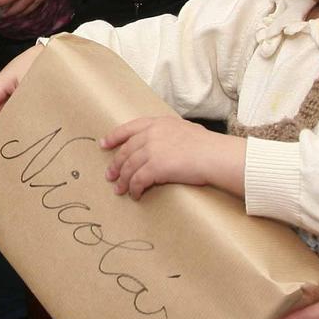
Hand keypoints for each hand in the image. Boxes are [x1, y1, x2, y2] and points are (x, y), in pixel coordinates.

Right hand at [0, 44, 42, 135]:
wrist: (52, 54)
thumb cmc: (39, 65)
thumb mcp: (29, 87)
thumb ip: (20, 106)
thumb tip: (17, 124)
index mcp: (1, 84)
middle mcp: (3, 88)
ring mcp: (11, 90)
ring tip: (4, 139)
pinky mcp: (19, 93)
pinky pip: (9, 108)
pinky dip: (8, 119)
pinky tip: (15, 129)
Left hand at [102, 116, 243, 198]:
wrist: (214, 155)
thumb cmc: (206, 145)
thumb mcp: (185, 129)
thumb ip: (170, 133)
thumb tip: (168, 141)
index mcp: (158, 123)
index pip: (129, 128)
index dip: (114, 137)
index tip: (104, 144)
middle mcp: (151, 134)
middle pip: (125, 151)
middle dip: (115, 165)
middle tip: (109, 175)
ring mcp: (151, 150)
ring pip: (128, 167)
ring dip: (122, 181)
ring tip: (119, 190)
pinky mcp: (154, 167)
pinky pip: (137, 181)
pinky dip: (134, 189)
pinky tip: (135, 195)